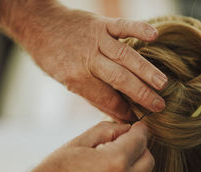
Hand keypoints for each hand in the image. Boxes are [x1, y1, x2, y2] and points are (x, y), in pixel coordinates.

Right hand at [17, 121, 153, 171]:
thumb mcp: (79, 142)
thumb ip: (107, 130)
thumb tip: (125, 129)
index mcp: (115, 162)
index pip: (141, 140)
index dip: (139, 130)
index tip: (135, 127)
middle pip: (148, 160)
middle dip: (139, 148)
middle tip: (121, 143)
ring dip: (131, 166)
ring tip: (105, 161)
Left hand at [22, 6, 166, 121]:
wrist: (38, 25)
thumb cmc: (52, 56)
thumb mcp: (65, 81)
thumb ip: (91, 94)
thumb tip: (116, 112)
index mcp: (76, 78)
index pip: (106, 99)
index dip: (123, 110)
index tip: (137, 118)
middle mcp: (87, 60)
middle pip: (119, 80)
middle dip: (141, 94)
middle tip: (159, 106)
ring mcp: (95, 40)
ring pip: (125, 56)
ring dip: (146, 70)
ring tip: (163, 84)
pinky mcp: (100, 24)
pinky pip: (122, 26)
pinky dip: (139, 29)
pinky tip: (154, 36)